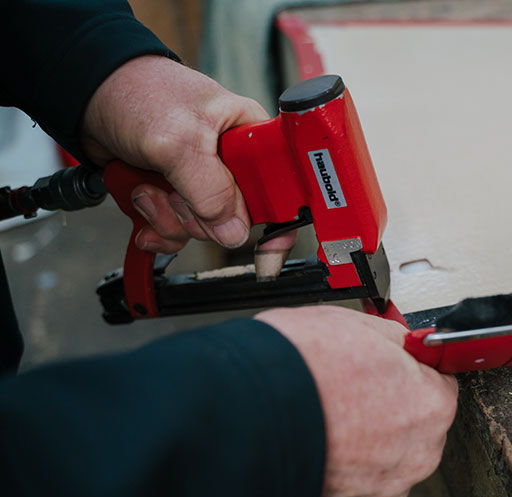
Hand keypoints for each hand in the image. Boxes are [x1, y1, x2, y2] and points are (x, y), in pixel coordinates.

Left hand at [81, 55, 296, 256]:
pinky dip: (155, 225)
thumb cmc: (138, 92)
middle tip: (177, 192)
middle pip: (238, 219)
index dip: (277, 219)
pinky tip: (141, 202)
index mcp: (250, 138)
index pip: (282, 187)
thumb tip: (235, 230)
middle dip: (200, 216)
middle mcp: (231, 162)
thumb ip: (210, 188)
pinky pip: (177, 230)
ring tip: (149, 188)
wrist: (89, 95)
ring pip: (203, 228)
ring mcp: (202, 181)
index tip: (266, 248)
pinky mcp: (177, 193)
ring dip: (169, 218)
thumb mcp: (181, 140)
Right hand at [255, 306, 457, 496]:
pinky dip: (348, 460)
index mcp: (431, 406)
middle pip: (418, 422)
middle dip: (394, 403)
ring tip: (334, 408)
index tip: (394, 364)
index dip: (412, 368)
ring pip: (390, 453)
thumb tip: (403, 342)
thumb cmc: (304, 368)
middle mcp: (417, 454)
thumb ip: (397, 340)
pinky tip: (325, 433)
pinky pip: (362, 477)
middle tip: (356, 383)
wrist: (247, 411)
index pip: (440, 382)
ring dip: (371, 435)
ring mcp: (383, 485)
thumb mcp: (363, 326)